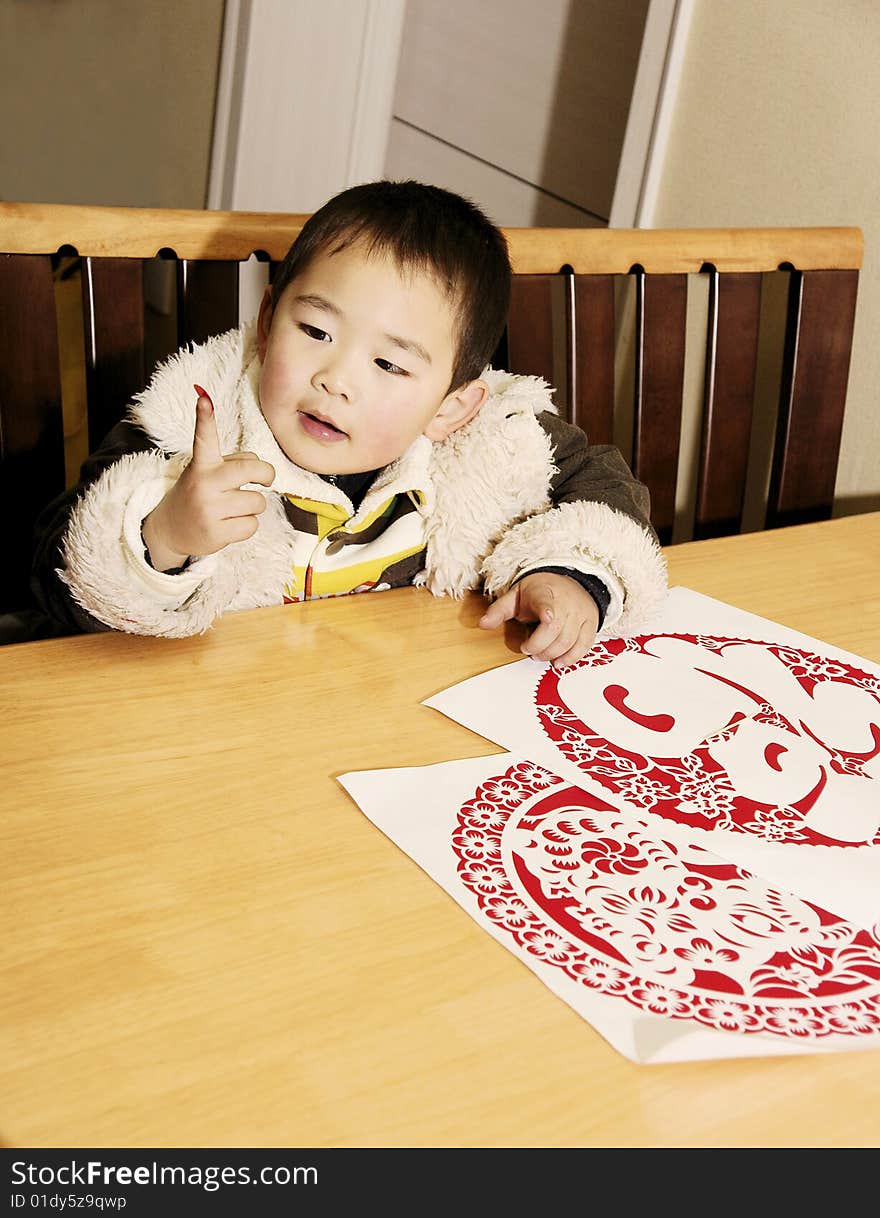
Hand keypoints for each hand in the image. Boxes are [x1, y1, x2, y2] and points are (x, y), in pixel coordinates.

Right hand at [142, 385, 275, 571]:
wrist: (171, 529)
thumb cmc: (199, 494)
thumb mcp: (207, 472)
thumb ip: (233, 464)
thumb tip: (261, 467)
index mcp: (202, 465)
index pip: (204, 437)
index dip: (205, 417)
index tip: (204, 398)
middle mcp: (204, 484)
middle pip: (252, 470)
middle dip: (267, 474)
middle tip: (265, 479)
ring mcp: (209, 509)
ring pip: (258, 502)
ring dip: (253, 505)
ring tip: (233, 508)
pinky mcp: (216, 533)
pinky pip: (252, 525)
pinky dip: (247, 525)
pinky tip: (229, 524)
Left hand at [479, 571, 599, 665]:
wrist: (570, 581)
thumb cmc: (540, 591)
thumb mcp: (516, 595)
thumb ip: (499, 610)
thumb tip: (482, 624)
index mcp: (545, 593)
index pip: (548, 603)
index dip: (548, 611)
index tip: (547, 618)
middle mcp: (566, 603)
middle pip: (556, 631)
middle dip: (539, 647)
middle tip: (528, 650)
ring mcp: (581, 614)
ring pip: (569, 641)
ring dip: (552, 654)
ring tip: (540, 655)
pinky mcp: (591, 624)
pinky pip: (584, 645)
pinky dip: (571, 658)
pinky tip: (559, 663)